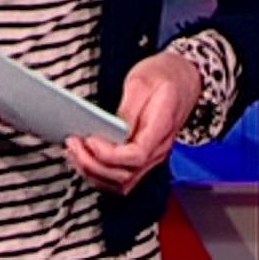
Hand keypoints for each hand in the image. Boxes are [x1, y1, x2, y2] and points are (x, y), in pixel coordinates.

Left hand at [64, 51, 201, 194]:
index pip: (135, 156)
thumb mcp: (141, 82)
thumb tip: (111, 131)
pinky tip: (85, 159)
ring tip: (74, 153)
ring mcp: (152, 157)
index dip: (108, 154)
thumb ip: (126, 110)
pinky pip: (122, 177)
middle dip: (92, 165)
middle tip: (73, 144)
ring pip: (122, 183)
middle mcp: (158, 149)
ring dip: (93, 173)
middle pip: (125, 175)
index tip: (90, 139)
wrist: (185, 77)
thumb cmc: (165, 76)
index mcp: (161, 128)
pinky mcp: (143, 157)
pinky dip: (100, 174)